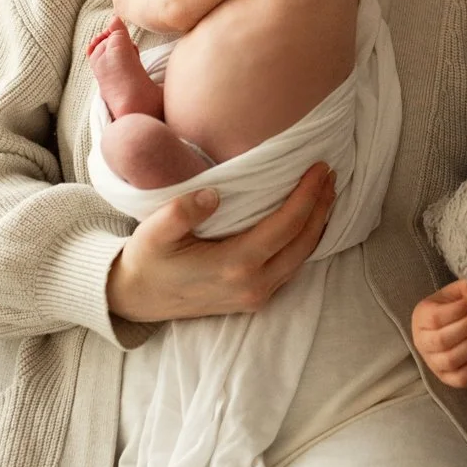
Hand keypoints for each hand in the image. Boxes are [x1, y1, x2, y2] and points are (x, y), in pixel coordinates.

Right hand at [107, 162, 335, 321]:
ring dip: (318, 222)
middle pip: (305, 241)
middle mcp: (254, 286)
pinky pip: (292, 266)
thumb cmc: (147, 262)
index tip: (320, 167)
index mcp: (235, 266)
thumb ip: (181, 211)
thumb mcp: (154, 232)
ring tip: (326, 191)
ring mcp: (256, 296)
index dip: (308, 194)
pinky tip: (308, 219)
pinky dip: (306, 240)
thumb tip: (214, 194)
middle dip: (322, 205)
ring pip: (303, 257)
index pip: (287, 225)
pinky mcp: (254, 298)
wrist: (135, 300)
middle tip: (330, 174)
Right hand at [411, 279, 466, 387]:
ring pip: (451, 360)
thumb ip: (465, 289)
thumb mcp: (455, 294)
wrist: (448, 327)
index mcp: (420, 317)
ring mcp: (432, 363)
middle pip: (443, 340)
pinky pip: (460, 378)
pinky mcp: (446, 378)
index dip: (459, 310)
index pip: (436, 317)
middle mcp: (421, 342)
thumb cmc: (452, 308)